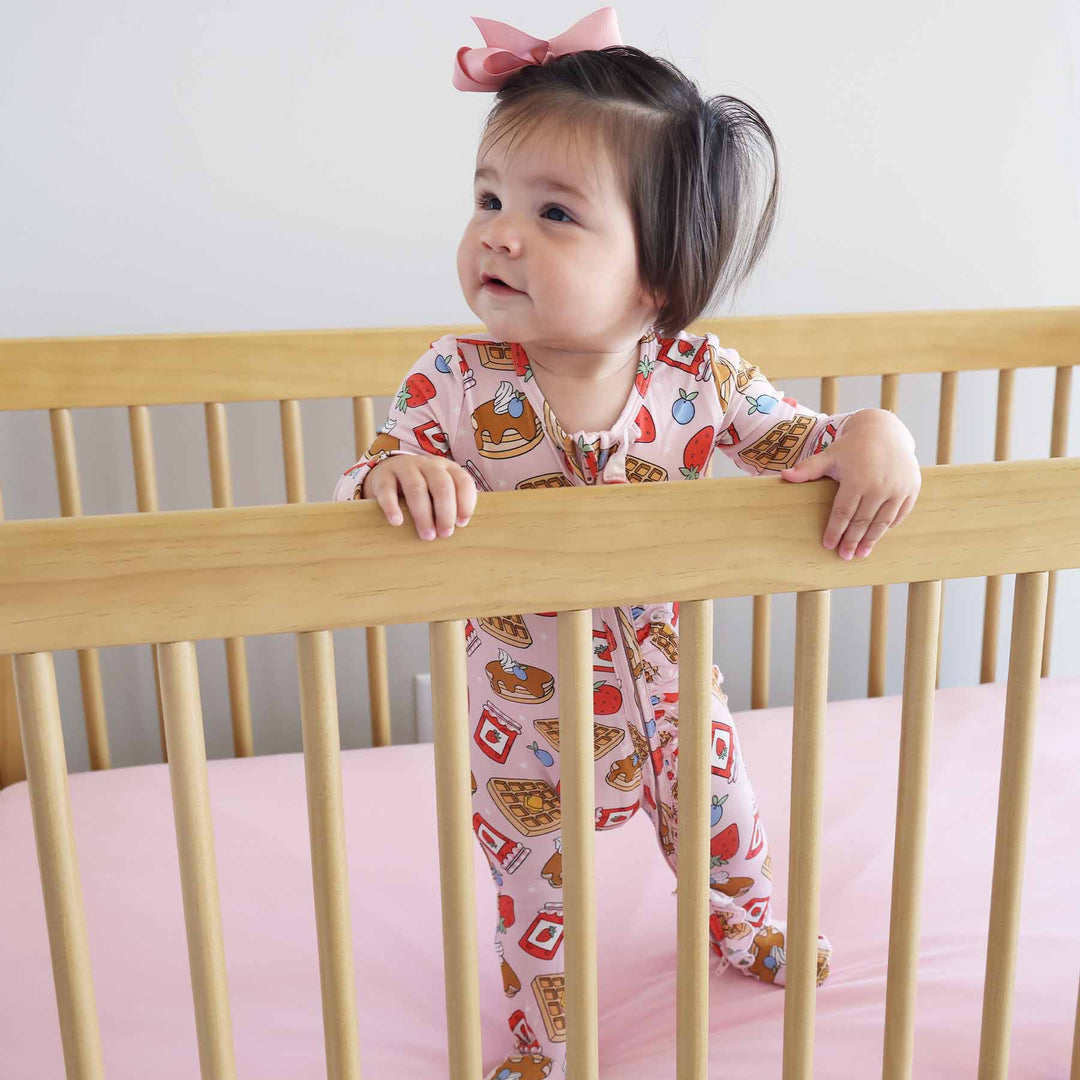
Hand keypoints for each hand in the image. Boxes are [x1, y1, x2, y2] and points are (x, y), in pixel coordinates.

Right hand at [362, 455, 476, 540]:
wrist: (386, 476)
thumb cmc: (423, 491)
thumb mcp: (439, 493)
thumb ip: (453, 504)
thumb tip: (465, 527)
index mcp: (448, 468)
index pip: (463, 481)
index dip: (465, 503)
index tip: (462, 524)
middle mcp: (428, 464)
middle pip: (442, 486)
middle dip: (446, 512)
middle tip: (445, 534)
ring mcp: (405, 467)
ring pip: (417, 488)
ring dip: (423, 514)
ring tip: (427, 535)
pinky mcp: (383, 475)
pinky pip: (388, 490)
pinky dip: (392, 507)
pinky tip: (397, 522)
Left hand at [779, 409, 920, 559]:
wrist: (885, 431)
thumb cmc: (852, 447)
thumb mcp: (829, 456)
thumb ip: (808, 469)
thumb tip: (784, 476)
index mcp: (857, 479)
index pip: (843, 512)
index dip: (835, 531)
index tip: (828, 545)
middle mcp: (879, 486)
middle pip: (862, 521)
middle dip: (852, 541)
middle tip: (844, 556)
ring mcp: (898, 488)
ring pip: (882, 521)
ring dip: (871, 540)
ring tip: (861, 553)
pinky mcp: (912, 488)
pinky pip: (900, 513)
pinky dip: (889, 526)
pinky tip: (878, 535)